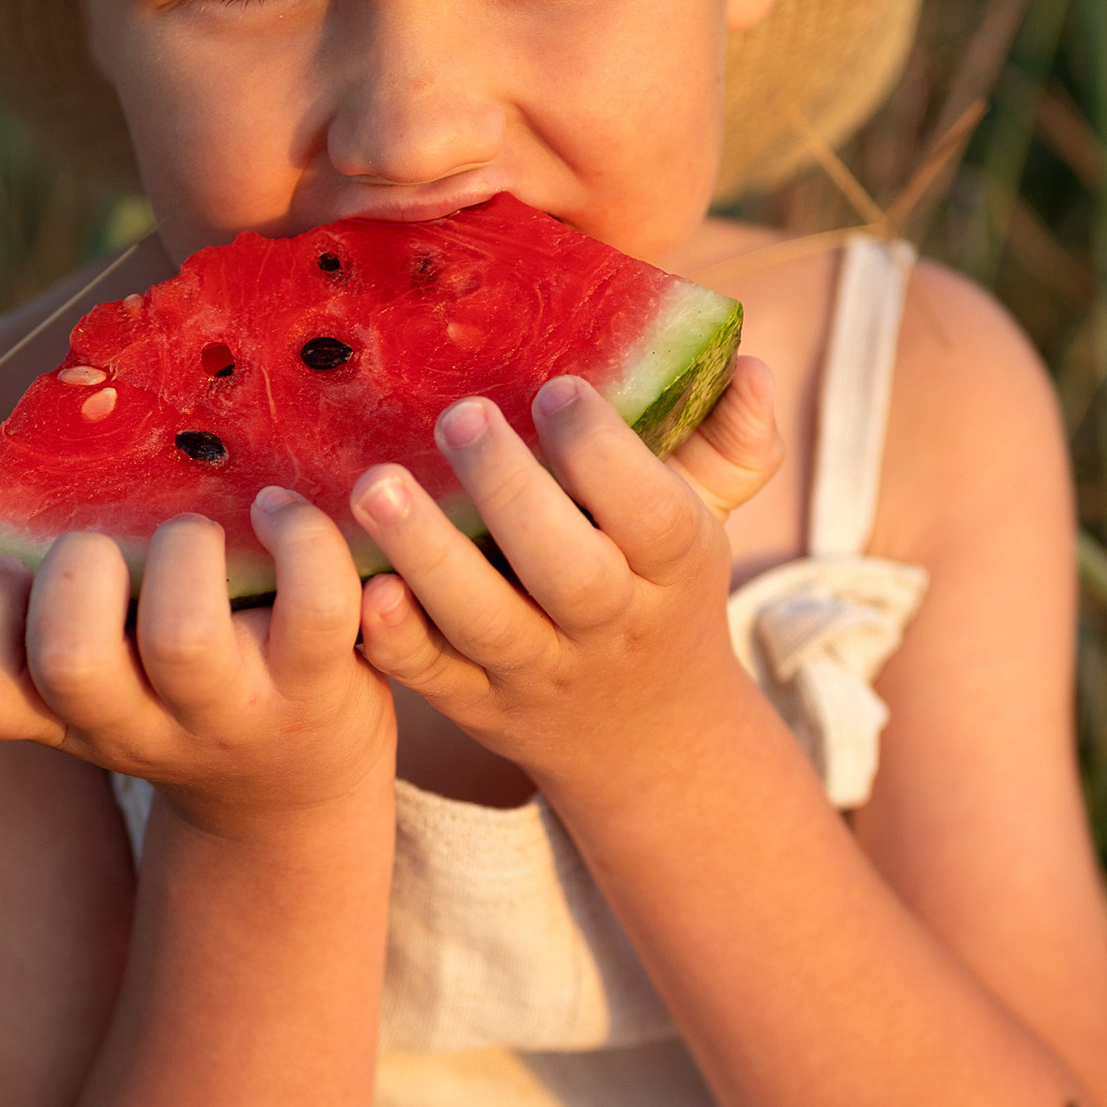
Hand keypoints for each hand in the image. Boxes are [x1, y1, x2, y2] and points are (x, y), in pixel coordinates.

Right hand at [0, 488, 394, 838]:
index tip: (9, 571)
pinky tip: (280, 513)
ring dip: (182, 553)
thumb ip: (1, 595)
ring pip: (185, 638)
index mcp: (63, 711)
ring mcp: (231, 711)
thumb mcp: (84, 660)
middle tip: (108, 549)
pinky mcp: (320, 684)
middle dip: (77, 573)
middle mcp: (139, 724)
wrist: (291, 779)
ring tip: (198, 533)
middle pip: (72, 661)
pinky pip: (315, 609)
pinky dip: (300, 542)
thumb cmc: (165, 683)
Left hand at [351, 353, 782, 809]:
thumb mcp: (709, 521)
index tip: (558, 388)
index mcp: (675, 569)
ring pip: (487, 623)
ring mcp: (539, 671)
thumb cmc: (663, 590)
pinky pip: (433, 677)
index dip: (607, 455)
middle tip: (460, 415)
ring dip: (430, 556)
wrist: (646, 739)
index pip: (654, 516)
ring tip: (376, 485)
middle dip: (513, 493)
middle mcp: (609, 625)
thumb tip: (746, 367)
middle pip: (570, 573)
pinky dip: (396, 639)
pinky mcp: (476, 704)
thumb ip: (730, 442)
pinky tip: (360, 585)